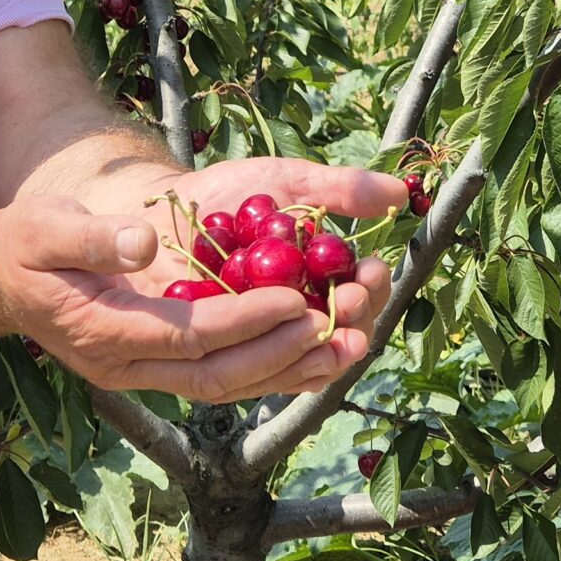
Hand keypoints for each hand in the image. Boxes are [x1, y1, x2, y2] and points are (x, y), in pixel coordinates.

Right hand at [0, 193, 354, 402]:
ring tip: (348, 350)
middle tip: (340, 330)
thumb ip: (92, 237)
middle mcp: (124, 364)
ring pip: (224, 387)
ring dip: (288, 374)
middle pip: (215, 376)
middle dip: (281, 357)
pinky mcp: (155, 366)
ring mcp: (139, 373)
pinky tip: (314, 355)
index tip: (294, 298)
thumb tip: (139, 241)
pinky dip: (270, 371)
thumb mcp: (44, 227)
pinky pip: (220, 378)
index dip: (243, 321)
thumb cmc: (21, 245)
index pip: (186, 334)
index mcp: (100, 330)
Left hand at [134, 157, 406, 394]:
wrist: (160, 209)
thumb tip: (400, 192)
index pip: (363, 295)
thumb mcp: (287, 183)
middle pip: (344, 335)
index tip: (371, 269)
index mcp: (323, 280)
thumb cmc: (228, 194)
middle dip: (355, 319)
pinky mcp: (229, 359)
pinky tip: (280, 349)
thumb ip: (340, 189)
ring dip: (323, 348)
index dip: (373, 286)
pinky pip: (259, 377)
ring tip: (324, 323)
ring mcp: (265, 342)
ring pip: (308, 361)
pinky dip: (276, 366)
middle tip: (349, 299)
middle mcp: (301, 318)